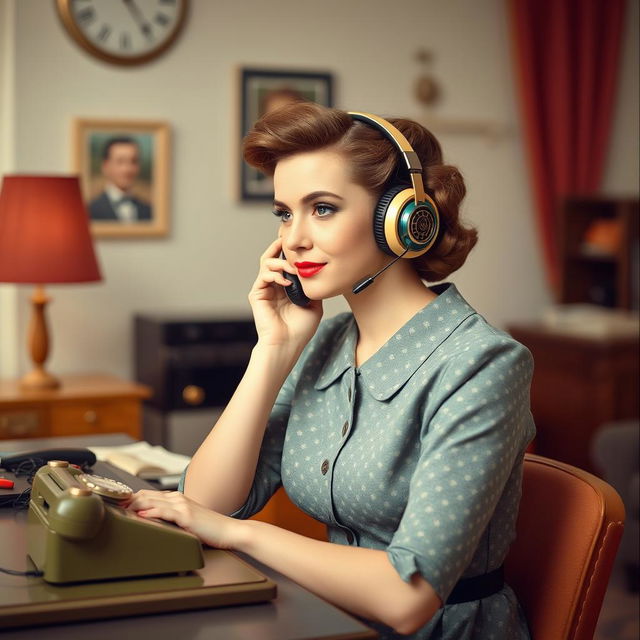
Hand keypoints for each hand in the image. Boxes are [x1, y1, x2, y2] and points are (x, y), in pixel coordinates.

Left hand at [126, 490, 241, 549]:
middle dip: (126, 500)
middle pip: (145, 495)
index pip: (147, 495)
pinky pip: (164, 511)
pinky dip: (151, 511)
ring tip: (118, 508)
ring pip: (151, 501)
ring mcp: (182, 505)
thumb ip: (171, 520)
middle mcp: (177, 499)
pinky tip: (140, 514)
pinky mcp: (186, 515)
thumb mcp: (186, 522)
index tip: (115, 505)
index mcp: (176, 499)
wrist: (228, 531)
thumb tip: (151, 525)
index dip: (130, 499)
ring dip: (134, 504)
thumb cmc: (209, 530)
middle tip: (109, 506)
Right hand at [248, 238, 322, 348]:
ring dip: (281, 262)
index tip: (299, 243)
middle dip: (278, 247)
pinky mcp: (257, 295)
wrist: (287, 344)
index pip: (284, 263)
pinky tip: (287, 282)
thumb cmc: (300, 329)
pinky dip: (275, 275)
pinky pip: (263, 276)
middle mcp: (273, 286)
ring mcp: (264, 290)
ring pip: (266, 263)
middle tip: (287, 239)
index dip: (288, 252)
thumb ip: (313, 287)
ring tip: (293, 267)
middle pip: (272, 258)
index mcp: (285, 288)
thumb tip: (316, 271)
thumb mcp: (314, 304)